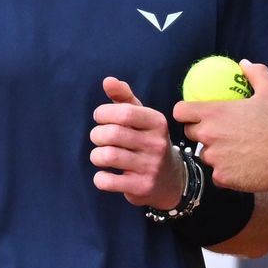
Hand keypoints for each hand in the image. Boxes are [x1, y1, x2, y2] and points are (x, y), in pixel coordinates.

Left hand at [90, 77, 183, 209]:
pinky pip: (109, 181)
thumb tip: (107, 80)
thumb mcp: (142, 117)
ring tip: (100, 155)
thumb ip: (124, 97)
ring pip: (108, 156)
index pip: (124, 113)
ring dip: (96, 155)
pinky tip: (104, 174)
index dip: (104, 113)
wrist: (171, 180)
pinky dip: (100, 178)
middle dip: (96, 134)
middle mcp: (156, 144)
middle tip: (98, 138)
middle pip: (112, 134)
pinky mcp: (142, 187)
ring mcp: (150, 167)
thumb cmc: (148, 141)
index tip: (100, 118)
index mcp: (157, 122)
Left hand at [173, 61, 267, 192]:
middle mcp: (209, 135)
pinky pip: (217, 176)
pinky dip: (226, 173)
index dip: (185, 113)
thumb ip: (254, 74)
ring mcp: (214, 158)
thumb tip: (245, 64)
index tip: (192, 115)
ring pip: (205, 156)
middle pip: (190, 134)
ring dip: (215, 154)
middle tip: (218, 133)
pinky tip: (241, 168)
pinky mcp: (222, 178)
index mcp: (214, 113)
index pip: (180, 112)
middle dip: (200, 133)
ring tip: (234, 152)